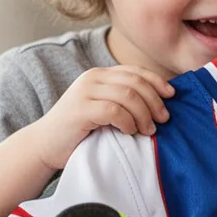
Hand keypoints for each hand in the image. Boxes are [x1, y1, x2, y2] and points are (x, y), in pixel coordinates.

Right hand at [31, 65, 173, 169]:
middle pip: (135, 82)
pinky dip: (127, 122)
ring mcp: (84, 92)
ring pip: (127, 95)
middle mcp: (92, 78)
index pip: (135, 71)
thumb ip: (124, 101)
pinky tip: (130, 132)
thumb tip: (161, 103)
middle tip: (163, 119)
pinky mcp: (80, 109)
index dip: (157, 81)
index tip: (172, 95)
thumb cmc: (80, 131)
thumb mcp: (104, 109)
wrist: (45, 145)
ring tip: (148, 130)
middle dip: (154, 101)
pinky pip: (114, 111)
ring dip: (144, 114)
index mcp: (99, 75)